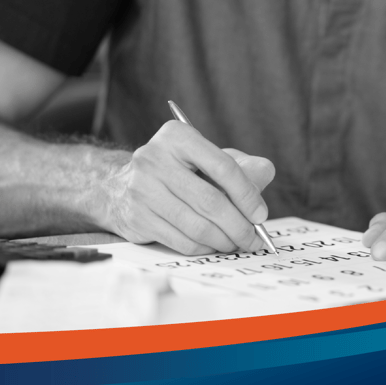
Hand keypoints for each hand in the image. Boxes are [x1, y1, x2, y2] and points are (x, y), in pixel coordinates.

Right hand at [103, 121, 274, 254]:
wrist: (119, 186)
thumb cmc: (176, 171)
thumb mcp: (207, 157)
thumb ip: (241, 164)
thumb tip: (266, 172)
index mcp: (177, 136)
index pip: (222, 166)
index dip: (247, 194)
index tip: (260, 214)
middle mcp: (155, 159)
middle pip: (210, 201)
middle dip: (239, 225)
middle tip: (254, 238)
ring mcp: (143, 190)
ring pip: (197, 226)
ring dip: (224, 241)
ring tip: (237, 243)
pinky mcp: (137, 218)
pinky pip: (181, 241)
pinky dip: (204, 248)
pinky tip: (213, 245)